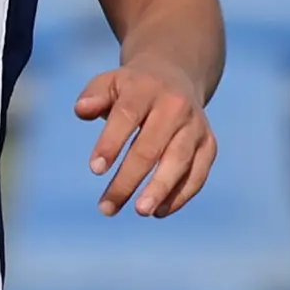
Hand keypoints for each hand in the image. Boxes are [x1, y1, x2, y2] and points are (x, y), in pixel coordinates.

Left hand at [75, 57, 216, 218]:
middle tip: (107, 208)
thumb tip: (81, 110)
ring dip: (159, 190)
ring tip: (140, 211)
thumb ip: (94, 95)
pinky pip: (198, 173)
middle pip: (151, 147)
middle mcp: (175, 107)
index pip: (127, 116)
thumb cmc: (132, 89)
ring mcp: (195, 127)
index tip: (95, 169)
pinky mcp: (208, 144)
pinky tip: (159, 211)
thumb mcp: (110, 83)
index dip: (111, 143)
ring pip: (179, 161)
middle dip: (128, 180)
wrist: (176, 78)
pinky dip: (181, 195)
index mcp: (146, 89)